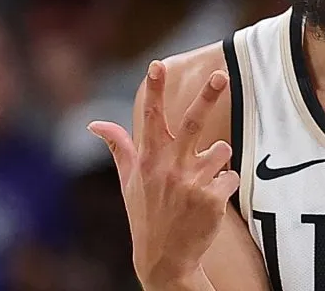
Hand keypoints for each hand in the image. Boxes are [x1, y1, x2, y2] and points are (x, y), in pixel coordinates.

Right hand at [88, 61, 238, 289]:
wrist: (165, 259)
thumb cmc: (146, 214)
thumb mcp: (128, 181)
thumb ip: (118, 147)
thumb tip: (94, 123)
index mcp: (149, 160)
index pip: (152, 118)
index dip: (155, 90)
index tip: (157, 65)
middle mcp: (170, 168)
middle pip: (194, 123)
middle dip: (208, 96)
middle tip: (221, 74)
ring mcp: (192, 183)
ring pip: (221, 150)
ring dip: (217, 161)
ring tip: (200, 183)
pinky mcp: (212, 199)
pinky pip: (230, 176)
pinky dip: (223, 185)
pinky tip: (209, 202)